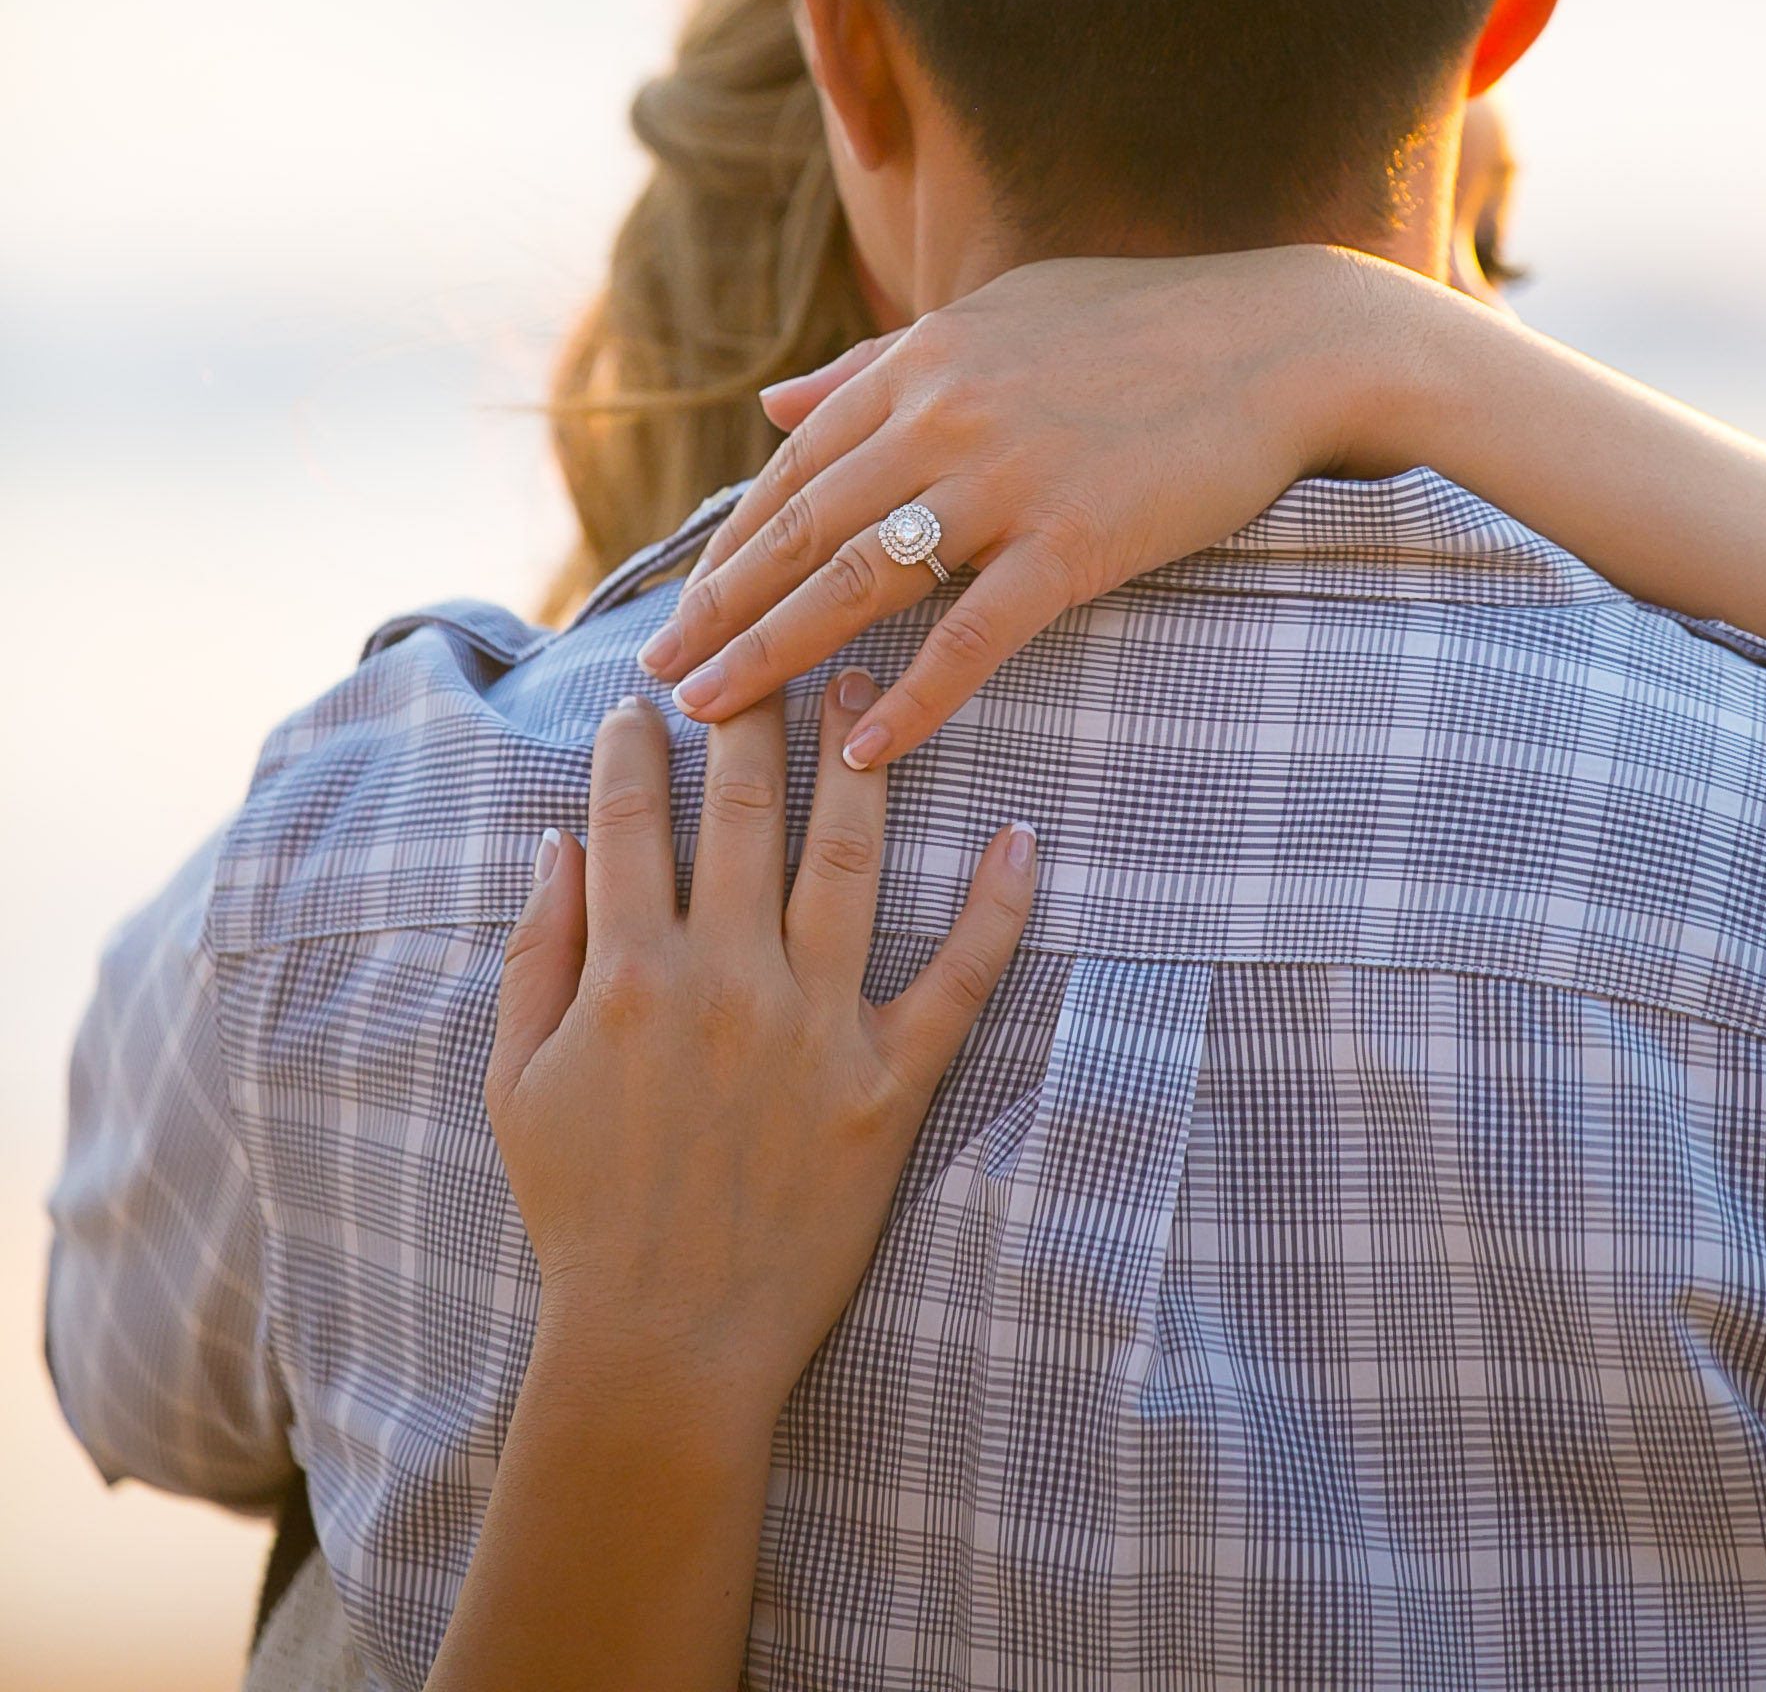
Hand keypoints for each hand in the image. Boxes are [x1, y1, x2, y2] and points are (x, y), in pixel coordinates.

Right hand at [486, 684, 1036, 1437]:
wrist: (664, 1348)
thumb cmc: (582, 1214)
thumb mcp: (516, 1081)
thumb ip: (533, 953)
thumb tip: (556, 840)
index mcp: (626, 975)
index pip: (630, 817)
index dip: (638, 742)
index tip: (649, 694)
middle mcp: (723, 981)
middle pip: (745, 808)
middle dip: (755, 710)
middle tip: (774, 643)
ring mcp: (813, 1028)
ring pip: (846, 859)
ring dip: (859, 759)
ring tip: (870, 682)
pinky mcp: (887, 1085)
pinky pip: (956, 981)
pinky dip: (997, 908)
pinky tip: (1022, 836)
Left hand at [640, 244, 1441, 768]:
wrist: (1284, 338)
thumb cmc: (1145, 323)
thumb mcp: (998, 316)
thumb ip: (880, 362)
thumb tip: (776, 402)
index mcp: (921, 361)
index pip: (795, 468)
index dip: (730, 546)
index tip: (682, 608)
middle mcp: (944, 415)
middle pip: (800, 529)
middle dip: (718, 609)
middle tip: (654, 680)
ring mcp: (1007, 479)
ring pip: (858, 581)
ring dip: (772, 654)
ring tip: (711, 716)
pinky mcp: (1075, 541)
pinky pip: (971, 634)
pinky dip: (912, 696)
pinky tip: (861, 747)